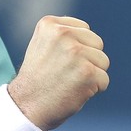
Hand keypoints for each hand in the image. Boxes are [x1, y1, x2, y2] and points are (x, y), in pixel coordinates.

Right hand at [8, 15, 109, 130]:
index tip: (59, 61)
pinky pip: (104, 79)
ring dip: (91, 75)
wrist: (26, 106)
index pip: (85, 30)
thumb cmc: (37, 79)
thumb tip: (88, 34)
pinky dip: (94, 90)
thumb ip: (63, 35)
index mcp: (50, 24)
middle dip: (88, 60)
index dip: (77, 49)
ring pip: (103, 61)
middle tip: (66, 73)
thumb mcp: (42, 45)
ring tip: (69, 82)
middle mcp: (63, 34)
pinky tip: (74, 92)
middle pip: (97, 43)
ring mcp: (75, 52)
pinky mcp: (87, 72)